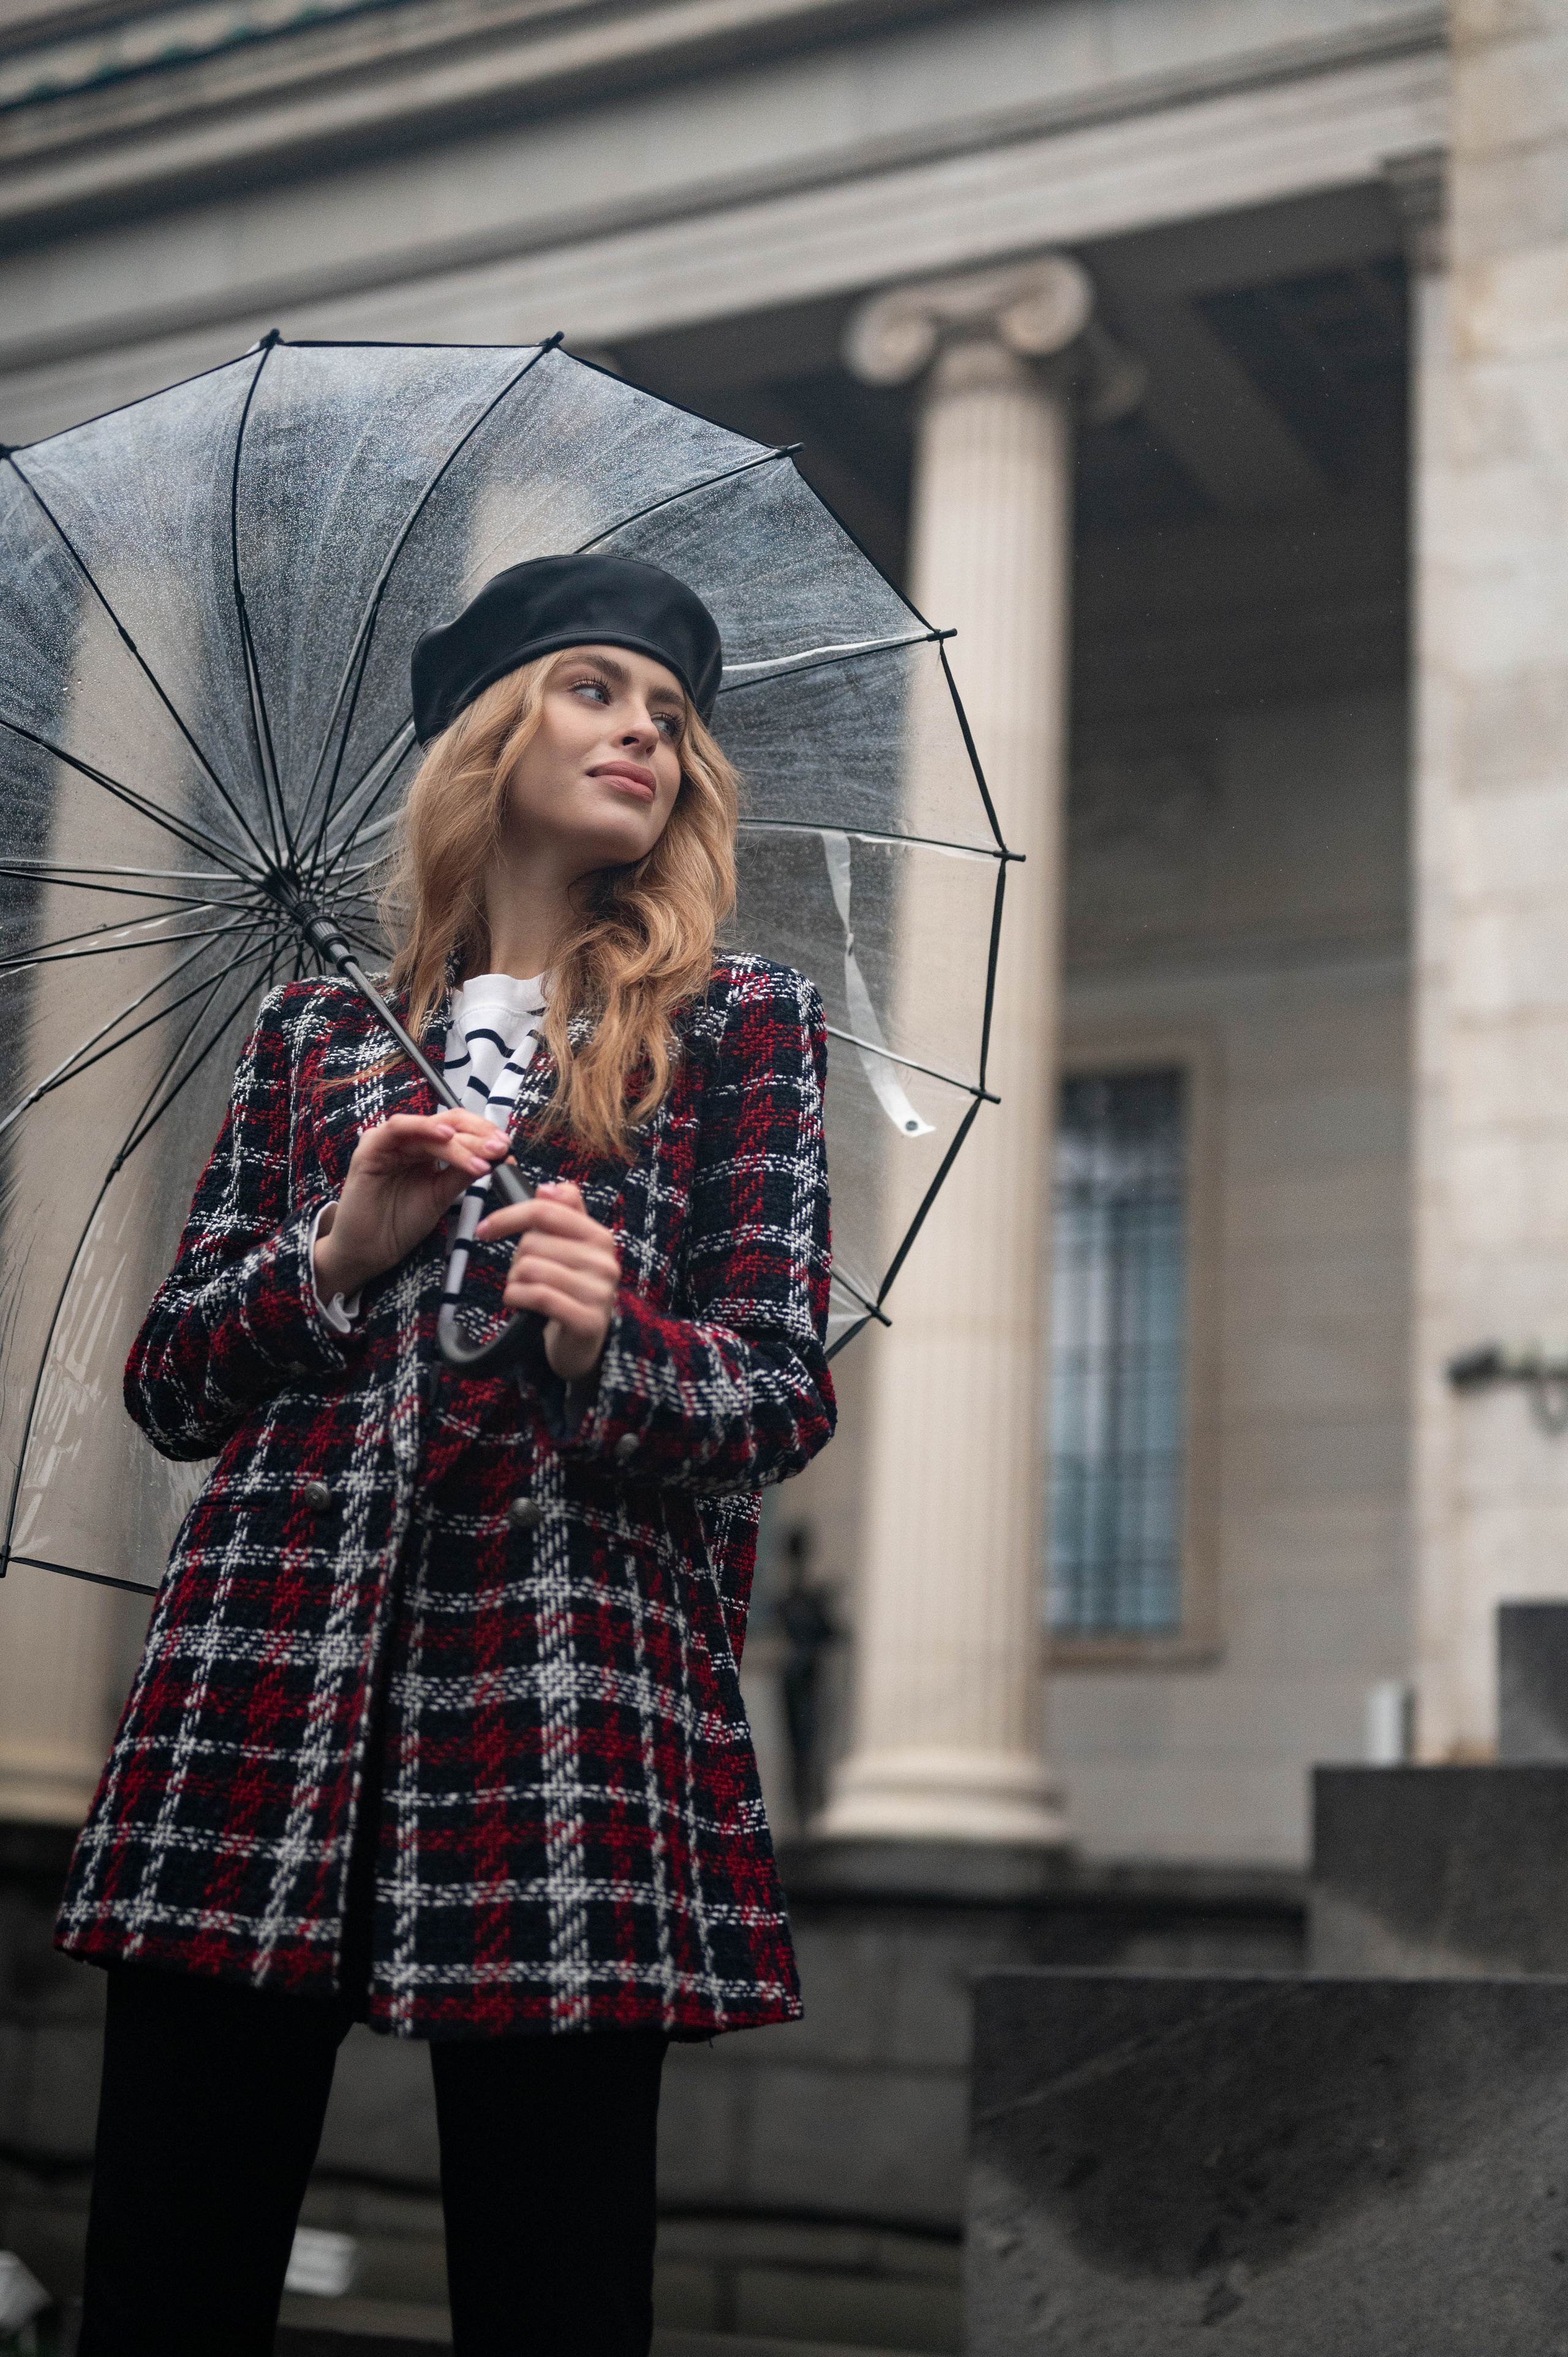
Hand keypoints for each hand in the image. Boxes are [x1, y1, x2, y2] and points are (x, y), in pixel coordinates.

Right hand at [314, 1108, 509, 1301]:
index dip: (484, 1135)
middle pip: (448, 1124)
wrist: (369, 1250)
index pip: (459, 1129)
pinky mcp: (370, 1150)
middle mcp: (407, 1141)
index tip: (508, 1148)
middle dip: (478, 1136)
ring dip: (460, 1139)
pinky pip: (397, 1129)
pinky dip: (423, 1129)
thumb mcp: (442, 1195)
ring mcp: (388, 1142)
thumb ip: (464, 1172)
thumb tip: (499, 1155)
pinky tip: (446, 1138)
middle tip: (501, 1148)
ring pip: (430, 1128)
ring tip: (484, 1153)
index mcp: (425, 1148)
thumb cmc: (401, 1222)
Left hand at [476, 1179, 620, 1382]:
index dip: (508, 1216)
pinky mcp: (587, 1320)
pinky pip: (536, 1296)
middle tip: (523, 1276)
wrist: (585, 1340)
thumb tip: (547, 1188)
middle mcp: (604, 1261)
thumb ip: (563, 1212)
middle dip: (515, 1260)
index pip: (545, 1210)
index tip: (484, 1230)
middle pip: (532, 1242)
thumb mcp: (570, 1247)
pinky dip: (516, 1298)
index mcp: (599, 1236)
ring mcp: (599, 1292)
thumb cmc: (569, 1287)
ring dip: (514, 1282)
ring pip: (530, 1269)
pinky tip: (519, 1303)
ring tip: (524, 1291)